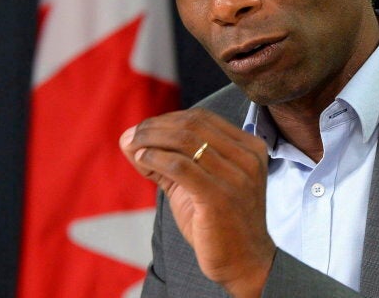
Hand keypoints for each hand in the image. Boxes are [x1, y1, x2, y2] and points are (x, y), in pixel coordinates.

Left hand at [120, 108, 275, 297]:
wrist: (245, 261)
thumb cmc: (220, 221)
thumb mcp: (199, 183)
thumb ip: (169, 160)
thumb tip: (129, 139)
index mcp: (249, 148)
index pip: (203, 118)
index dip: (168, 118)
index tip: (144, 128)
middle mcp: (248, 157)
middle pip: (193, 125)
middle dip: (155, 126)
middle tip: (131, 135)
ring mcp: (237, 176)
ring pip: (186, 141)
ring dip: (151, 139)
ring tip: (132, 146)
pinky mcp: (220, 196)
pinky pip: (181, 166)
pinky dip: (156, 158)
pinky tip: (142, 160)